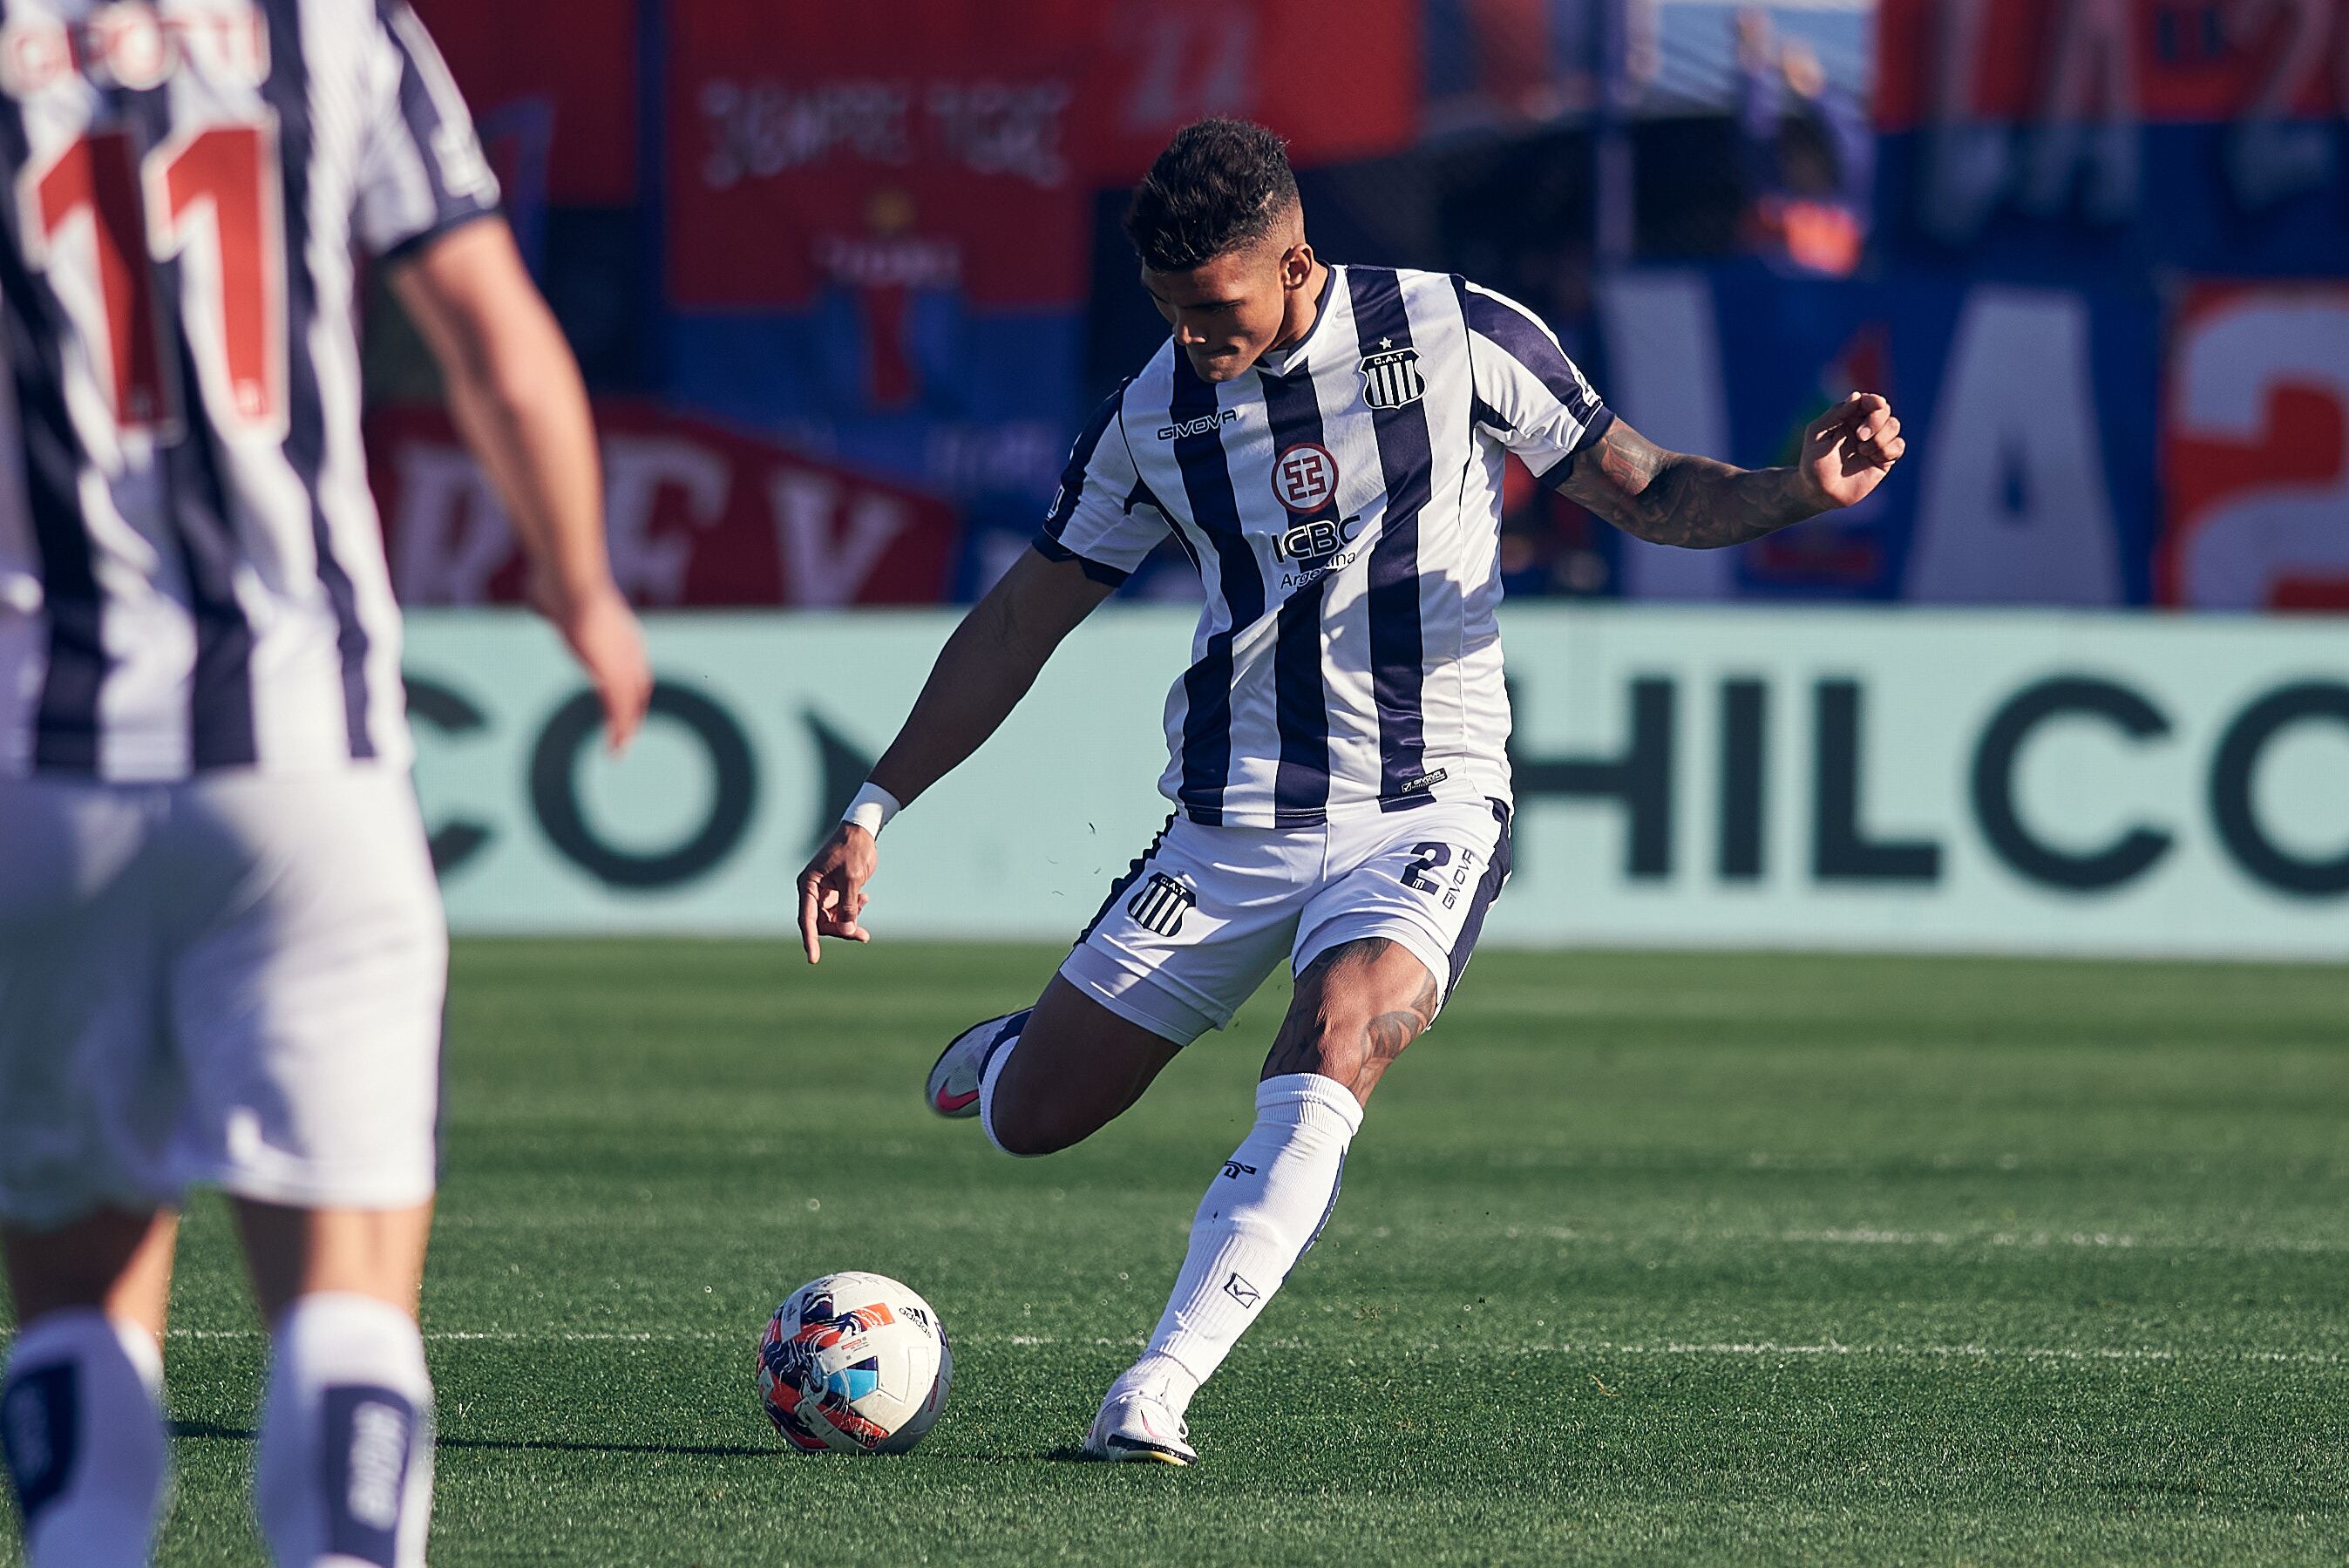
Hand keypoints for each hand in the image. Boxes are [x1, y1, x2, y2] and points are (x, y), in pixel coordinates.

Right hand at [533, 574, 651, 751]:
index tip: (623, 701)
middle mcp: (629, 649)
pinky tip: (615, 744)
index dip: (630, 686)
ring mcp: (623, 663)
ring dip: (625, 728)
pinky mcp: (613, 676)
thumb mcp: (555, 593)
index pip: (634, 667)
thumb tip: (537, 597)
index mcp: (621, 631)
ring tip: (618, 750)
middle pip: (637, 687)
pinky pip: (620, 709)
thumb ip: (551, 602)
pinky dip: (619, 729)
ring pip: (629, 703)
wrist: (571, 583)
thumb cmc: (556, 581)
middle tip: (626, 734)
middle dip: (632, 711)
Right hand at [797, 824, 875, 963]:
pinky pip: (840, 911)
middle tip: (863, 934)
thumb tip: (846, 930)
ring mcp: (822, 893)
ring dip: (849, 922)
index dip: (810, 940)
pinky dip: (853, 911)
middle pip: (820, 923)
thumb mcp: (853, 878)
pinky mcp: (834, 892)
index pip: (806, 918)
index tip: (813, 958)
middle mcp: (811, 890)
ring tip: (865, 903)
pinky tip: (865, 898)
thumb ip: (848, 905)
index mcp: (808, 884)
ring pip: (832, 920)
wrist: (861, 832)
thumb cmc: (853, 851)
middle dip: (840, 929)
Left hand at [1798, 392, 1905, 510]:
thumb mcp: (1817, 433)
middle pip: (1884, 410)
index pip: (1868, 401)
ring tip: (1862, 450)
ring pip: (1894, 426)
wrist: (1819, 492)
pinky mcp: (1884, 460)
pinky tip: (1874, 457)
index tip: (1875, 403)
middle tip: (1860, 436)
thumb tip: (1857, 395)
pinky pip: (1898, 446)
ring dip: (1880, 436)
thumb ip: (1835, 414)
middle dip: (1876, 420)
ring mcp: (1875, 443)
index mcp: (1848, 417)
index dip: (1874, 400)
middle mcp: (1864, 427)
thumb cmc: (1814, 462)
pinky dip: (1889, 449)